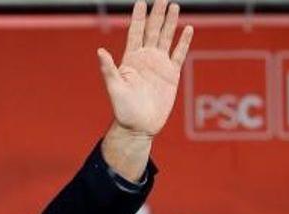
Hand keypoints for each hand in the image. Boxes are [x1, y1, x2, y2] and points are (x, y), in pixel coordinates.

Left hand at [99, 0, 193, 137]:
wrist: (139, 126)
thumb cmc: (123, 110)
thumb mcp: (114, 88)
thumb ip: (109, 69)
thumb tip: (100, 51)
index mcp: (130, 59)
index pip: (135, 33)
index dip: (138, 18)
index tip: (141, 2)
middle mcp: (145, 58)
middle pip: (152, 31)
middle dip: (157, 15)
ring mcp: (159, 65)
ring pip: (166, 38)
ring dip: (170, 23)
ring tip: (174, 6)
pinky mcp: (171, 74)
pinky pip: (179, 54)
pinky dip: (183, 41)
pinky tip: (188, 29)